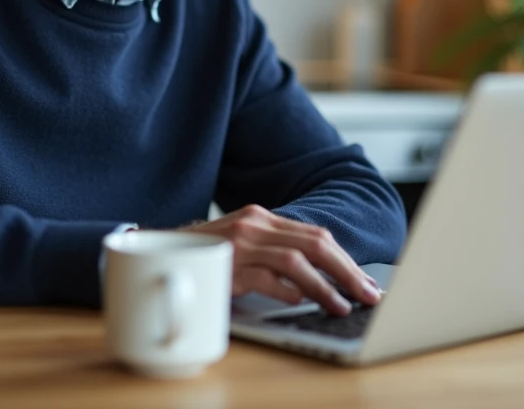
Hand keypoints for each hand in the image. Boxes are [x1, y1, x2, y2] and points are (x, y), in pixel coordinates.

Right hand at [187, 205, 381, 315]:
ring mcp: (239, 244)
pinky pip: (264, 276)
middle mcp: (253, 225)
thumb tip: (320, 279)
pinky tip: (300, 302)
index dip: (346, 260)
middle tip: (369, 294)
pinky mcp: (225, 264)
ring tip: (342, 306)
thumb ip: (274, 253)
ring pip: (296, 260)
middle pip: (315, 243)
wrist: (154, 250)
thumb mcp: (243, 246)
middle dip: (348, 271)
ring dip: (325, 285)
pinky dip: (286, 289)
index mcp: (261, 218)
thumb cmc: (204, 255)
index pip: (315, 235)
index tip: (366, 282)